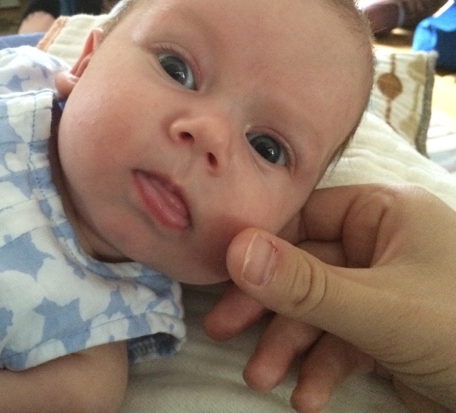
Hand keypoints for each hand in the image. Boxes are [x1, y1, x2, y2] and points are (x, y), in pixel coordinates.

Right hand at [204, 185, 455, 412]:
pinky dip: (323, 369)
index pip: (305, 217)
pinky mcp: (387, 333)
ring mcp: (382, 291)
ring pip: (319, 311)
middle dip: (269, 307)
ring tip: (262, 379)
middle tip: (222, 329)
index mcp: (384, 214)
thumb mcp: (378, 308)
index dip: (261, 244)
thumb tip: (231, 250)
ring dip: (290, 347)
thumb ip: (304, 284)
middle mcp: (380, 245)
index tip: (221, 274)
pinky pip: (342, 343)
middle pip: (304, 268)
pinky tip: (309, 398)